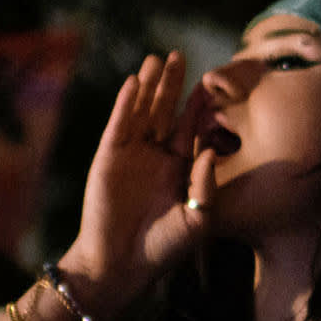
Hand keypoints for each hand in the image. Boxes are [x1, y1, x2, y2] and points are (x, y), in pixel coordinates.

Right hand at [54, 53, 214, 318]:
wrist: (121, 264)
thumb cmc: (162, 248)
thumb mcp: (196, 220)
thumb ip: (205, 185)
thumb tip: (212, 149)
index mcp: (178, 168)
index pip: (189, 128)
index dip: (197, 105)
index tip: (210, 82)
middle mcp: (154, 156)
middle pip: (164, 111)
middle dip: (171, 84)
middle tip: (179, 55)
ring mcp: (130, 154)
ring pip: (141, 111)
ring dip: (148, 85)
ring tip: (156, 59)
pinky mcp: (108, 157)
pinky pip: (119, 125)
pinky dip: (125, 104)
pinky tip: (134, 83)